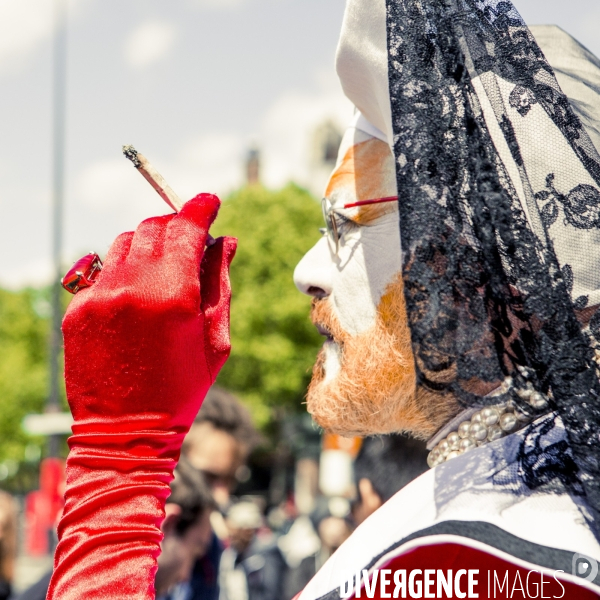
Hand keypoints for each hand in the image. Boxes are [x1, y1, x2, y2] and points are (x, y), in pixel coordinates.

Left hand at [63, 193, 235, 432]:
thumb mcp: (215, 338)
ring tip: (163, 270)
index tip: (210, 201)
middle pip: (154, 226)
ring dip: (148, 245)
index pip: (187, 226)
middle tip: (190, 241)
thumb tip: (224, 243)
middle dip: (176, 226)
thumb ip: (220, 282)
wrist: (126, 431)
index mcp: (174, 294)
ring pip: (125, 242)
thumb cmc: (181, 389)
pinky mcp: (77, 309)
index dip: (201, 207)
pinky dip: (123, 270)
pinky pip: (101, 269)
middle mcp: (132, 286)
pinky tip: (136, 295)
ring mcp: (99, 296)